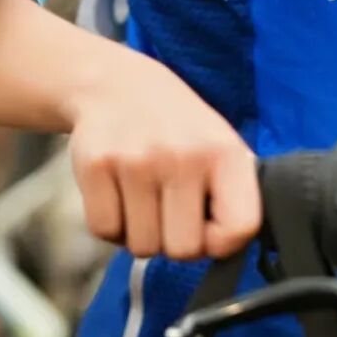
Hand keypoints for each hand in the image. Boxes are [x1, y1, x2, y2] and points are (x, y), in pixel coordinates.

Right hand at [68, 45, 260, 259]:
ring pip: (141, 247)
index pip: (239, 229)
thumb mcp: (220, 144)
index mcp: (224, 152)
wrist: (116, 85)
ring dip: (140, 232)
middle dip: (173, 241)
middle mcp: (183, 155)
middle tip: (168, 209)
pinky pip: (105, 231)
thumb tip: (234, 243)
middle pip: (183, 250)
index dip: (222, 241)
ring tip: (143, 196)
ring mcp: (138, 161)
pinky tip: (118, 193)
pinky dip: (110, 224)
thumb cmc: (175, 127)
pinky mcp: (97, 166)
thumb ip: (234, 193)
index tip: (207, 225)